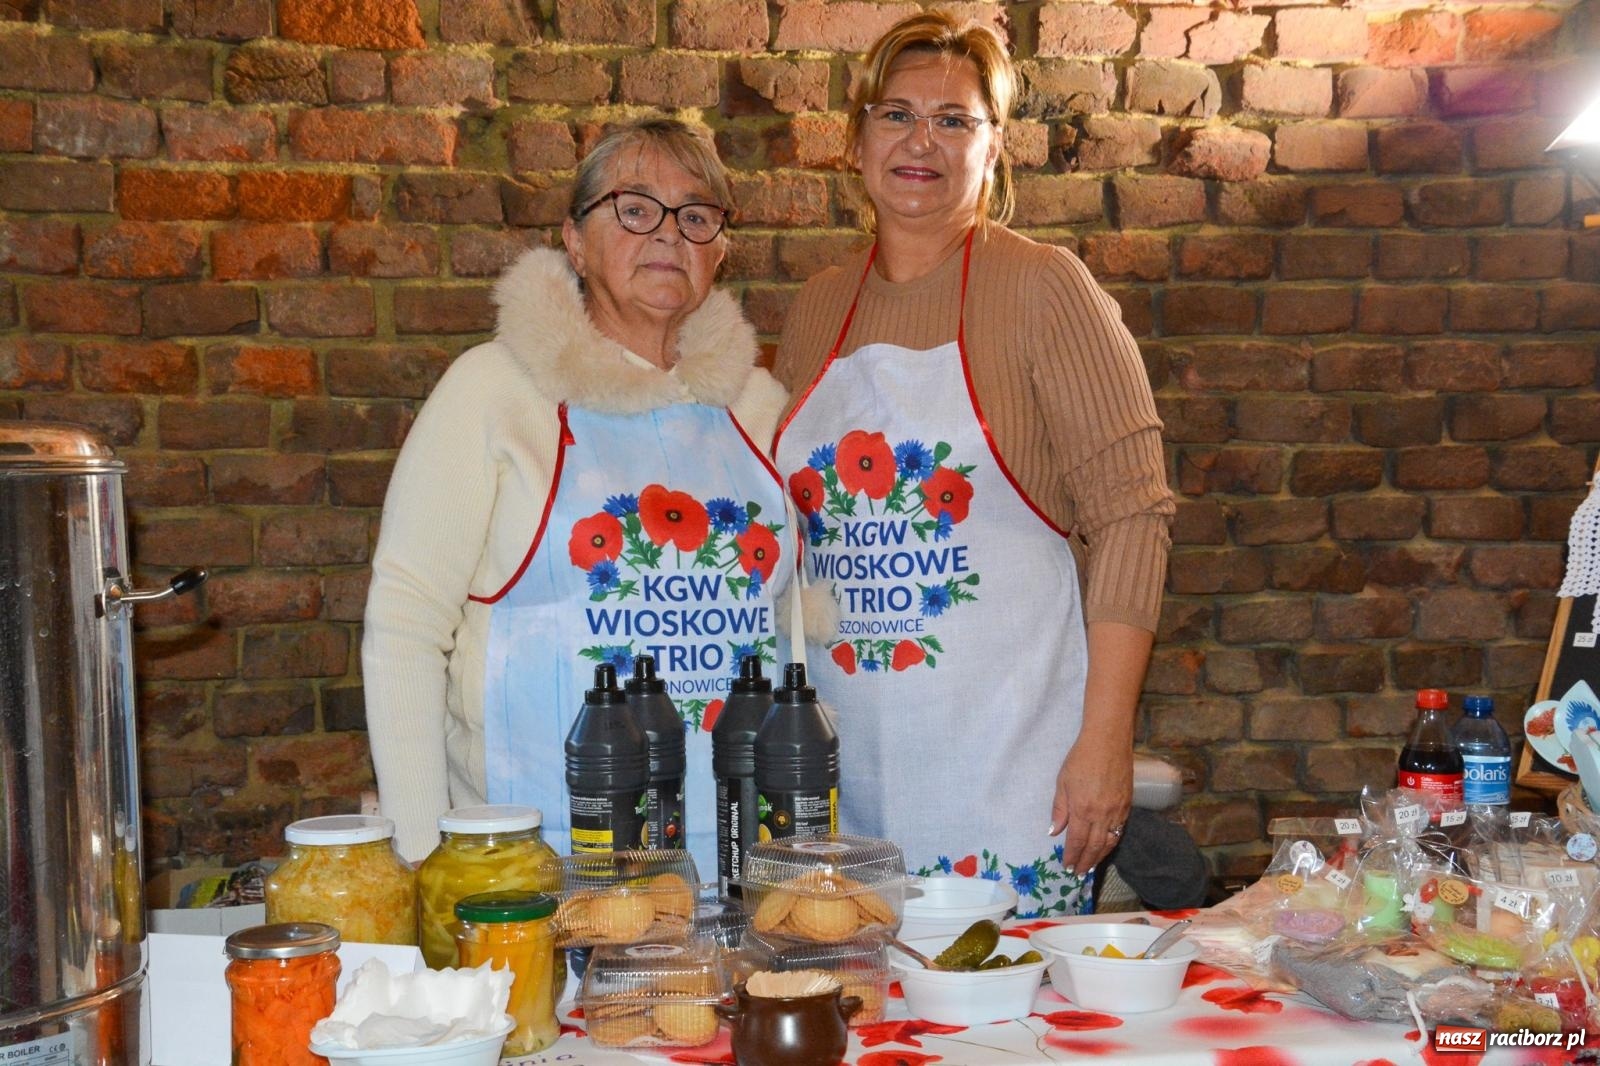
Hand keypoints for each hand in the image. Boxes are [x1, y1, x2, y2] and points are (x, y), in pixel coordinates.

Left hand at [1050, 735, 1132, 874]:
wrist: (1108, 742)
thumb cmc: (1081, 759)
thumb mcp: (1062, 782)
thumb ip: (1060, 809)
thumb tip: (1054, 832)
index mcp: (1082, 809)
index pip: (1077, 841)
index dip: (1072, 856)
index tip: (1067, 867)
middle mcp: (1101, 815)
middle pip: (1094, 846)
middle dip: (1085, 862)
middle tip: (1078, 873)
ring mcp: (1117, 811)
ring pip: (1109, 841)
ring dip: (1100, 856)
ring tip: (1091, 865)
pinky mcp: (1128, 805)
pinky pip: (1120, 830)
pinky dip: (1112, 842)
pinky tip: (1106, 846)